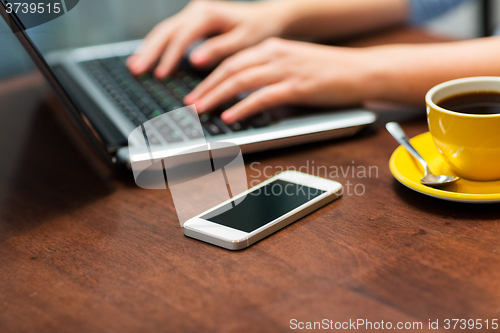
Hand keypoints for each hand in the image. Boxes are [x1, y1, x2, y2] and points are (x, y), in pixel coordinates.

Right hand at [127, 0, 287, 77]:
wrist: (267, 18)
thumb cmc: (258, 30)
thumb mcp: (243, 41)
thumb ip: (219, 50)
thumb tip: (194, 61)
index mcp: (208, 14)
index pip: (182, 36)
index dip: (170, 56)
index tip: (161, 74)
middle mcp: (196, 10)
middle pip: (166, 30)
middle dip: (150, 51)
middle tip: (136, 70)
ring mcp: (192, 13)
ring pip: (164, 30)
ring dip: (149, 48)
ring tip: (135, 66)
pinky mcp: (193, 20)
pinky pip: (171, 33)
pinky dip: (158, 46)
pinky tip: (148, 58)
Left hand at [185, 38, 375, 122]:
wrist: (362, 69)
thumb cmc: (330, 70)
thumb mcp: (294, 63)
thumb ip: (270, 72)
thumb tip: (246, 91)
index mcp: (272, 47)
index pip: (232, 61)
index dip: (209, 78)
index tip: (196, 92)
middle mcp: (275, 54)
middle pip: (230, 69)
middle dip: (206, 87)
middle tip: (190, 103)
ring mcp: (286, 69)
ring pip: (241, 80)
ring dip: (217, 96)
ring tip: (201, 109)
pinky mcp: (297, 86)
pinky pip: (263, 97)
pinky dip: (243, 106)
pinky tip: (231, 116)